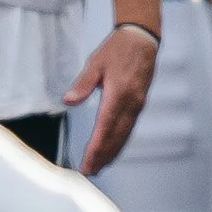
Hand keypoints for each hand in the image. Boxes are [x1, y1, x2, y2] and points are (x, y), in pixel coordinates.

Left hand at [65, 25, 158, 174]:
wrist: (143, 39)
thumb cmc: (117, 49)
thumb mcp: (95, 62)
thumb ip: (83, 83)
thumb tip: (68, 100)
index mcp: (118, 94)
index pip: (105, 128)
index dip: (95, 148)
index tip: (86, 162)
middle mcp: (131, 103)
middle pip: (116, 136)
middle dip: (103, 156)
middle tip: (90, 171)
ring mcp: (138, 105)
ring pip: (125, 134)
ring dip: (113, 152)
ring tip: (100, 165)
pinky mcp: (139, 103)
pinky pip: (130, 127)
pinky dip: (121, 141)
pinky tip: (114, 147)